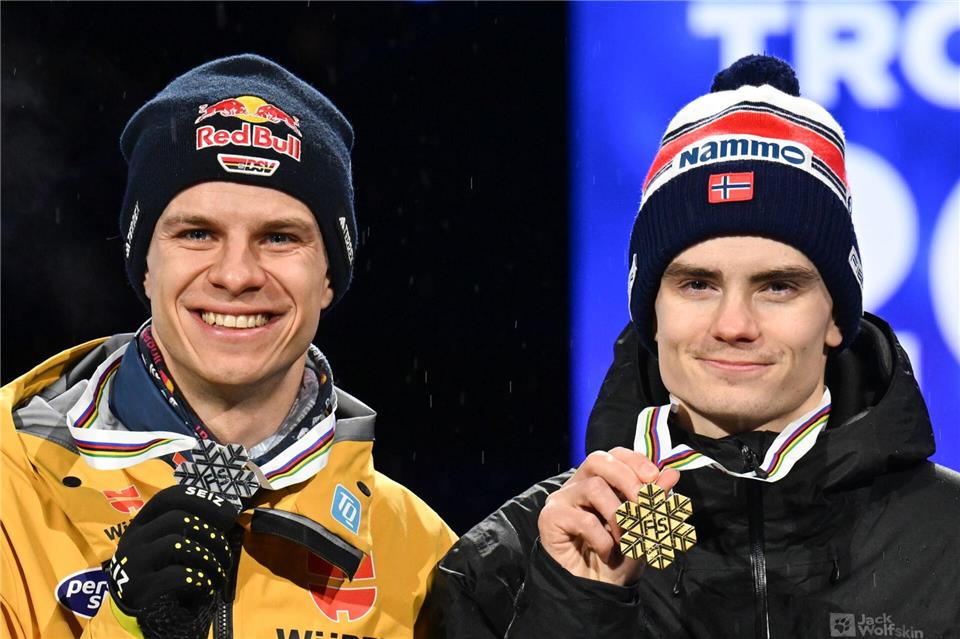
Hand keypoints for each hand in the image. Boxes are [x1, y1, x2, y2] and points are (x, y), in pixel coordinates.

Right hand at [103, 484, 238, 638]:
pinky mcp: (139, 590)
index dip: (201, 500)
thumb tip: (229, 513)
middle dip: (211, 534)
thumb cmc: (167, 573)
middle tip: (225, 552)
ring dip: (208, 558)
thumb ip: (192, 528)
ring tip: (218, 572)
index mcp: (143, 523)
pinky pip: (176, 575)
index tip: (228, 514)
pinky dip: (199, 579)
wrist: (144, 615)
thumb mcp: (175, 546)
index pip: (168, 497)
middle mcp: (133, 539)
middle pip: (177, 519)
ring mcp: (133, 564)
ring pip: (176, 544)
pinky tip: (205, 586)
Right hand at [538, 447, 679, 585]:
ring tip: (625, 540)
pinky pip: (583, 519)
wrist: (598, 590)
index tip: (654, 479)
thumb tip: (672, 473)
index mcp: (601, 480)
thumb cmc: (620, 556)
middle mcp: (579, 484)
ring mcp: (562, 499)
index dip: (635, 461)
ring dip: (618, 516)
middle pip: (598, 460)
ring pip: (593, 488)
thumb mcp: (645, 528)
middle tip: (643, 504)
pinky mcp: (551, 517)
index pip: (615, 455)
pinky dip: (603, 539)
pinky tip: (606, 552)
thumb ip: (656, 501)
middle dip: (627, 479)